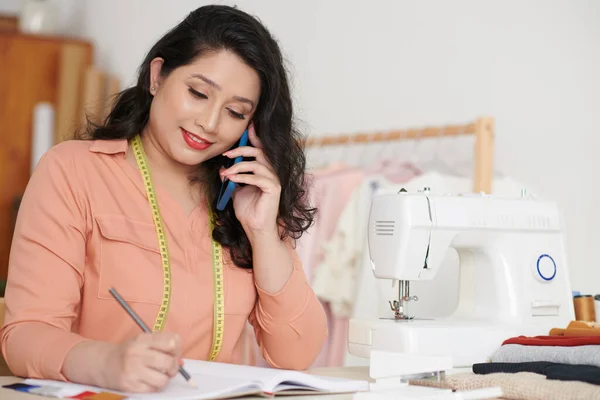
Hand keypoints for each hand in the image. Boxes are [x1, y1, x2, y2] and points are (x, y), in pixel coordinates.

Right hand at [102, 332, 181, 392]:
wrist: (105, 363)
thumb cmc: (131, 352)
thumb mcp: (145, 342)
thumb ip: (164, 347)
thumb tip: (181, 363)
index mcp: (143, 339)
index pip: (172, 341)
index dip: (177, 349)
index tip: (173, 353)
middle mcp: (137, 354)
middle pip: (169, 362)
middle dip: (173, 367)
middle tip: (169, 368)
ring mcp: (132, 370)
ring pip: (163, 379)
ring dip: (164, 379)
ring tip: (158, 375)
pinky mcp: (129, 385)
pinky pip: (153, 389)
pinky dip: (155, 386)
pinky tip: (149, 381)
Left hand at [220, 123, 280, 237]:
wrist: (254, 228)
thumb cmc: (248, 210)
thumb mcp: (236, 190)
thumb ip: (233, 177)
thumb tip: (223, 168)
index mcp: (264, 171)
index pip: (261, 150)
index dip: (255, 138)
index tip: (248, 127)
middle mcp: (272, 173)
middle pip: (259, 152)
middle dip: (241, 150)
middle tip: (226, 155)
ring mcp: (274, 180)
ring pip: (256, 164)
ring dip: (238, 166)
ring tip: (226, 174)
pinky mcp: (274, 189)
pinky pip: (257, 177)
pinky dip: (242, 177)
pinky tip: (232, 179)